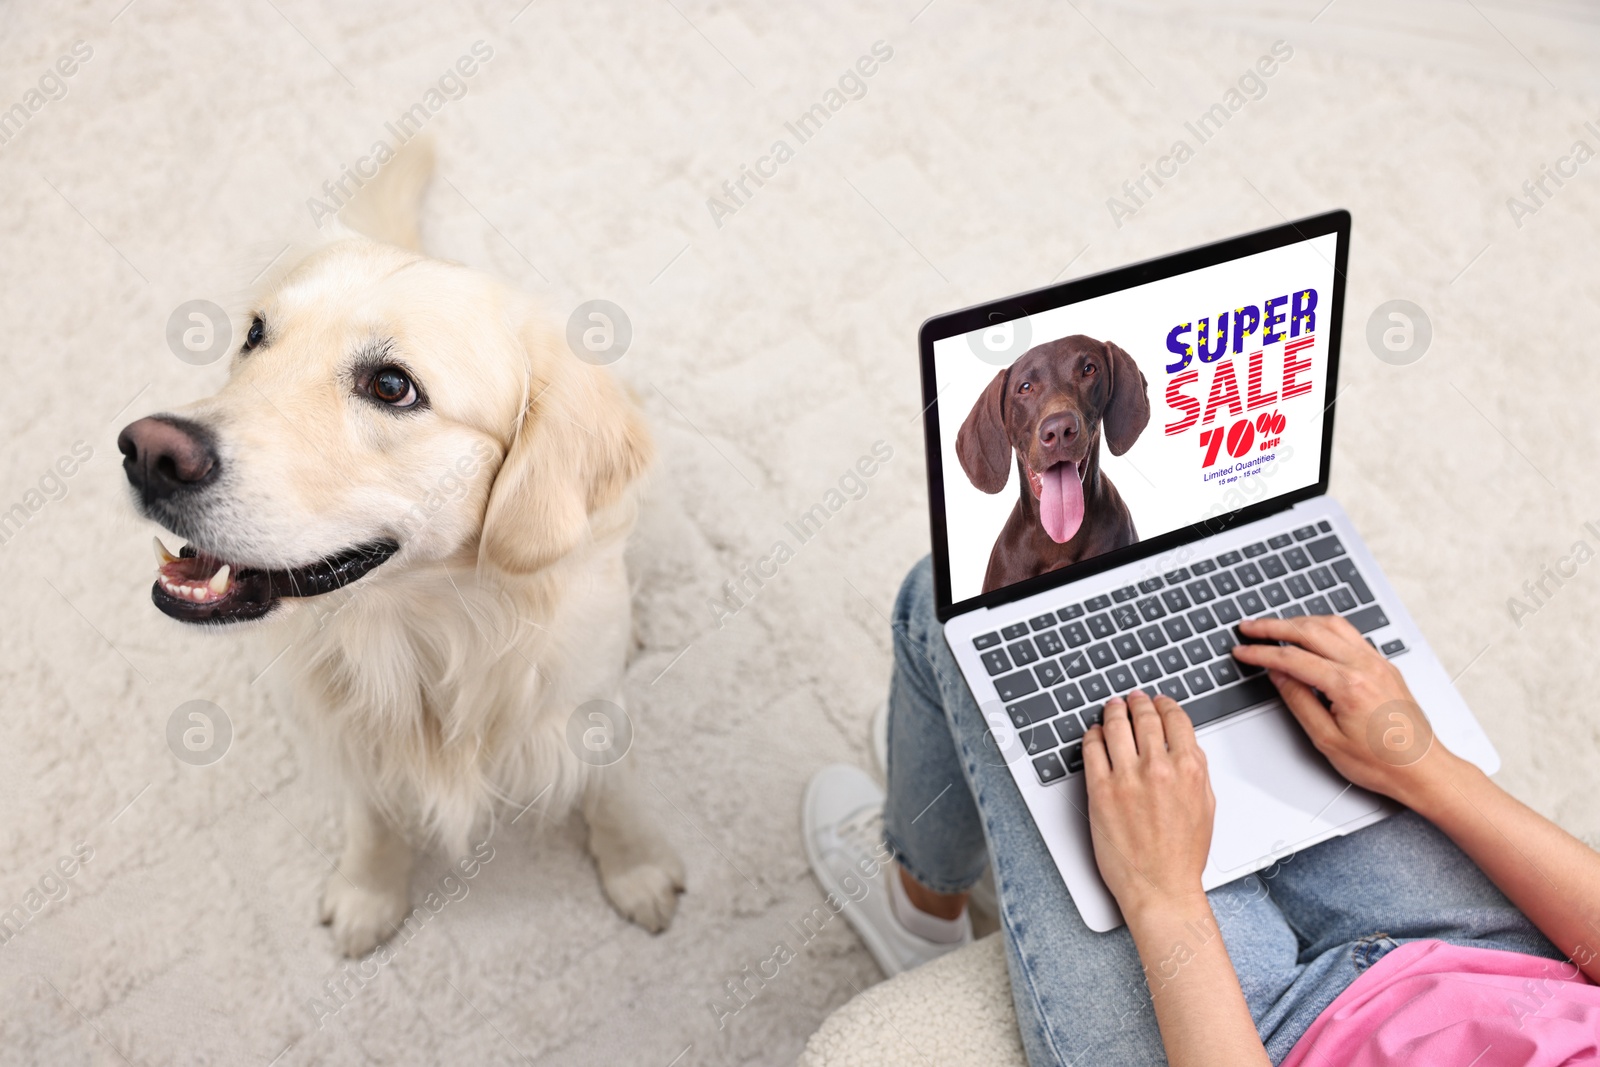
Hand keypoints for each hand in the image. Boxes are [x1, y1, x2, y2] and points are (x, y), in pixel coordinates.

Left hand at [1083, 691, 1215, 918]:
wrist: (1159, 887)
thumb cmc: (1182, 855)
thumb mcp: (1205, 806)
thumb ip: (1198, 770)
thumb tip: (1186, 745)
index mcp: (1189, 769)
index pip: (1176, 719)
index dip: (1165, 705)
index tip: (1159, 701)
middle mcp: (1158, 768)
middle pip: (1145, 717)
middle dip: (1139, 703)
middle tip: (1133, 698)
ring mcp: (1126, 778)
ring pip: (1116, 726)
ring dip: (1114, 711)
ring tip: (1112, 708)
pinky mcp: (1100, 790)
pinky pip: (1092, 748)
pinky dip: (1093, 734)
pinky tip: (1094, 733)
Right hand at [1231, 615, 1462, 808]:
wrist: (1423, 770)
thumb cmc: (1382, 763)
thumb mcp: (1327, 740)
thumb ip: (1299, 701)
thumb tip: (1279, 676)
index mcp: (1349, 685)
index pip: (1293, 658)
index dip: (1261, 653)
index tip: (1243, 651)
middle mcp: (1366, 666)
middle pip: (1310, 631)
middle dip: (1274, 626)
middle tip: (1249, 628)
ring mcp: (1378, 662)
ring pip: (1332, 625)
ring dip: (1300, 621)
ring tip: (1276, 626)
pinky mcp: (1384, 666)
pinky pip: (1350, 634)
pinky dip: (1324, 627)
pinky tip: (1312, 634)